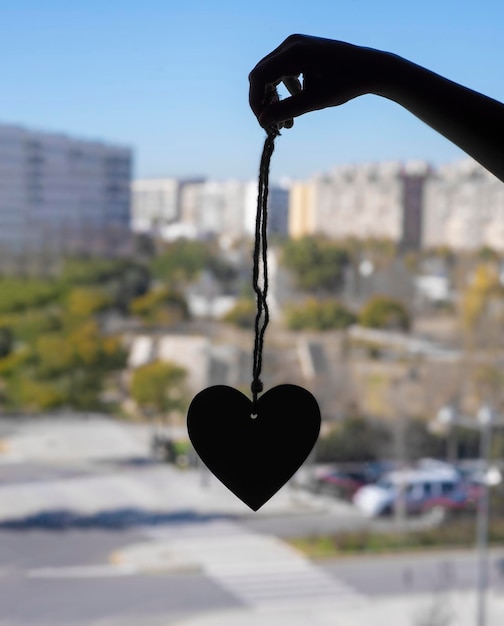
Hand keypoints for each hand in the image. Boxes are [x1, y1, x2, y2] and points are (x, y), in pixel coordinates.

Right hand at [249, 34, 384, 128]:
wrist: (370, 67)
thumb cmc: (346, 83)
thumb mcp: (315, 101)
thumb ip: (286, 110)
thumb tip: (262, 122)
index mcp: (294, 53)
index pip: (259, 77)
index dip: (256, 102)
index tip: (263, 124)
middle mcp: (291, 44)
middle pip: (261, 74)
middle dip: (264, 102)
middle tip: (273, 125)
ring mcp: (295, 44)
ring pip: (270, 74)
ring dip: (274, 98)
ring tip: (287, 122)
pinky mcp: (300, 50)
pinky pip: (282, 70)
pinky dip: (285, 89)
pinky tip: (298, 101)